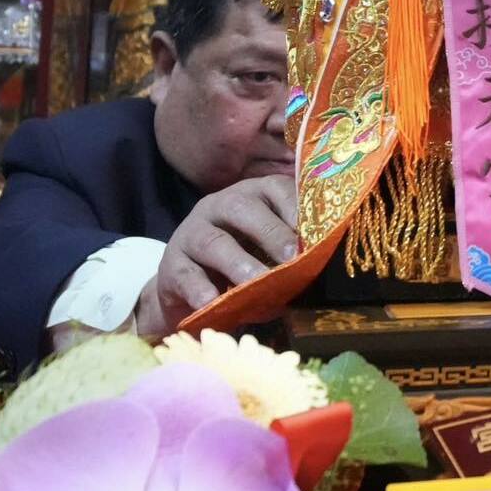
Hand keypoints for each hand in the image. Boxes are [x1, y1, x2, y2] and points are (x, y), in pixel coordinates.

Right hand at [136, 176, 298, 337]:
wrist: (189, 292)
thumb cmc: (241, 267)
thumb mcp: (267, 255)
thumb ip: (289, 257)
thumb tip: (319, 272)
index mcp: (250, 197)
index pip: (273, 188)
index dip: (294, 206)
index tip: (313, 232)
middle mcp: (218, 207)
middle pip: (241, 207)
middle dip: (269, 231)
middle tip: (291, 258)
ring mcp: (191, 234)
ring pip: (212, 241)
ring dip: (237, 262)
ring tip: (256, 282)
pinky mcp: (171, 265)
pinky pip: (185, 274)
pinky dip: (200, 288)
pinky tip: (213, 302)